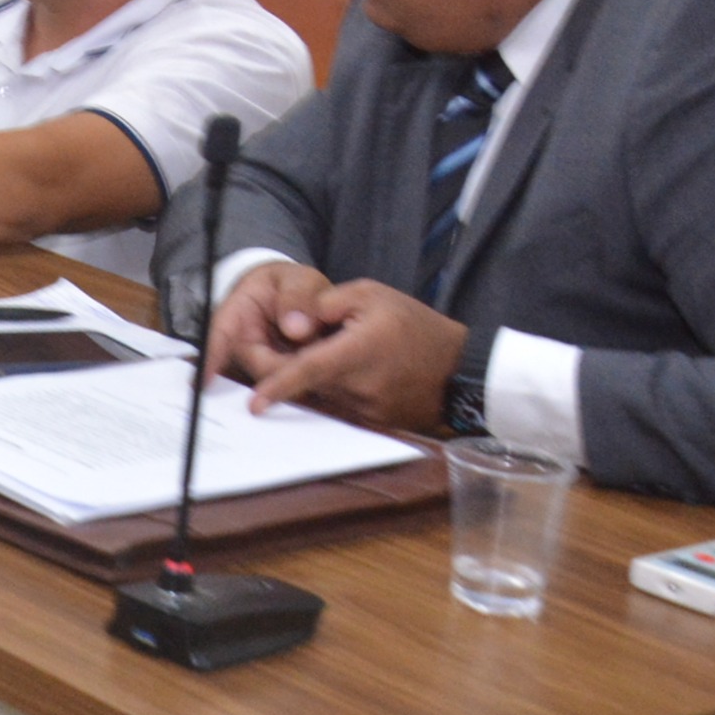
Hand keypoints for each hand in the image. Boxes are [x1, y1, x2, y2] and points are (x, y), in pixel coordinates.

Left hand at [211, 262, 464, 431]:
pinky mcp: (374, 421)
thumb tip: (294, 321)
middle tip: (299, 347)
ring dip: (317, 378)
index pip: (309, 371)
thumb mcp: (371, 294)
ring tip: (343, 353)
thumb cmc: (415, 325)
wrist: (460, 368)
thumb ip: (327, 301)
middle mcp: (360, 388)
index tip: (254, 404)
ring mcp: (368, 409)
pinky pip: (341, 405)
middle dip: (290, 370)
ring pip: (322, 396)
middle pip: (309, 384)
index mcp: (358, 353)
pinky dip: (335, 390)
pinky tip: (353, 372)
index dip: (278, 386)